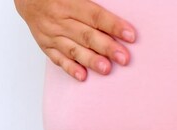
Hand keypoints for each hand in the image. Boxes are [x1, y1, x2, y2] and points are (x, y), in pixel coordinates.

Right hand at [14, 0, 135, 80]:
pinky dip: (71, 68)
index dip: (114, 26)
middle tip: (124, 58)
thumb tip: (120, 6)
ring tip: (106, 69)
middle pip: (86, 35)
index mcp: (69, 3)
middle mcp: (59, 20)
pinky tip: (83, 76)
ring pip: (73, 49)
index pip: (95, 16)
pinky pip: (58, 59)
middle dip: (107, 47)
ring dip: (91, 60)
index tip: (130, 36)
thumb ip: (95, 4)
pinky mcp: (46, 46)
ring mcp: (51, 35)